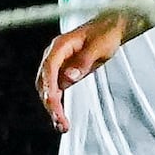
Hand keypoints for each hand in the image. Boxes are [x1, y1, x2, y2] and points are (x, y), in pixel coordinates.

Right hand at [34, 6, 139, 125]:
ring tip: (61, 126)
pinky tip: (61, 119)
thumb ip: (84, 61)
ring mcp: (57, 65)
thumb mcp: (100, 46)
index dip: (49, 87)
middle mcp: (54, 55)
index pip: (49, 68)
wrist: (110, 28)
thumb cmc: (106, 33)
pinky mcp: (62, 74)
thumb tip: (69, 78)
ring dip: (52, 108)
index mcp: (60, 46)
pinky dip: (57, 105)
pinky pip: (55, 91)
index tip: (53, 103)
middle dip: (50, 103)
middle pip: (44, 82)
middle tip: (60, 122)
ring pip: (47, 89)